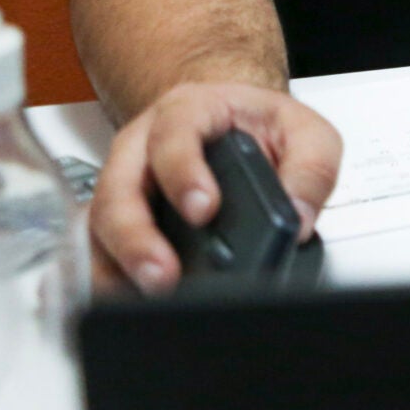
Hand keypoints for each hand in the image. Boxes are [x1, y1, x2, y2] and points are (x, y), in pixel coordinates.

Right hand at [87, 81, 341, 295]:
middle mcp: (144, 144)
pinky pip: (98, 248)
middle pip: (119, 186)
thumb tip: (300, 220)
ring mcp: (124, 181)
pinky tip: (127, 298)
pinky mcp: (117, 218)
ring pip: (100, 221)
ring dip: (119, 264)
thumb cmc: (262, 125)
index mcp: (190, 111)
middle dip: (136, 236)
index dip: (183, 173)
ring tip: (148, 294)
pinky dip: (108, 276)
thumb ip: (312, 169)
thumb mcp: (305, 132)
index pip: (175, 135)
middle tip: (164, 274)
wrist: (235, 123)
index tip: (204, 210)